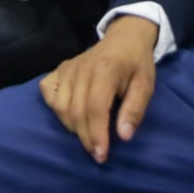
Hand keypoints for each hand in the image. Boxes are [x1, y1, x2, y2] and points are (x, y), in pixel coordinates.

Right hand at [39, 15, 157, 162]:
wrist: (124, 37)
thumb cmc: (136, 64)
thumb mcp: (145, 85)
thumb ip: (135, 110)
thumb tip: (123, 136)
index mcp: (105, 70)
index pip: (95, 108)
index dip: (97, 134)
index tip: (102, 154)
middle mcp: (81, 69)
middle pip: (76, 111)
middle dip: (86, 138)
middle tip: (97, 154)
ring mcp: (67, 68)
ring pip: (60, 106)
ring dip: (72, 128)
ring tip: (88, 136)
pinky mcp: (59, 69)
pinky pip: (48, 92)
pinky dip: (54, 108)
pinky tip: (69, 115)